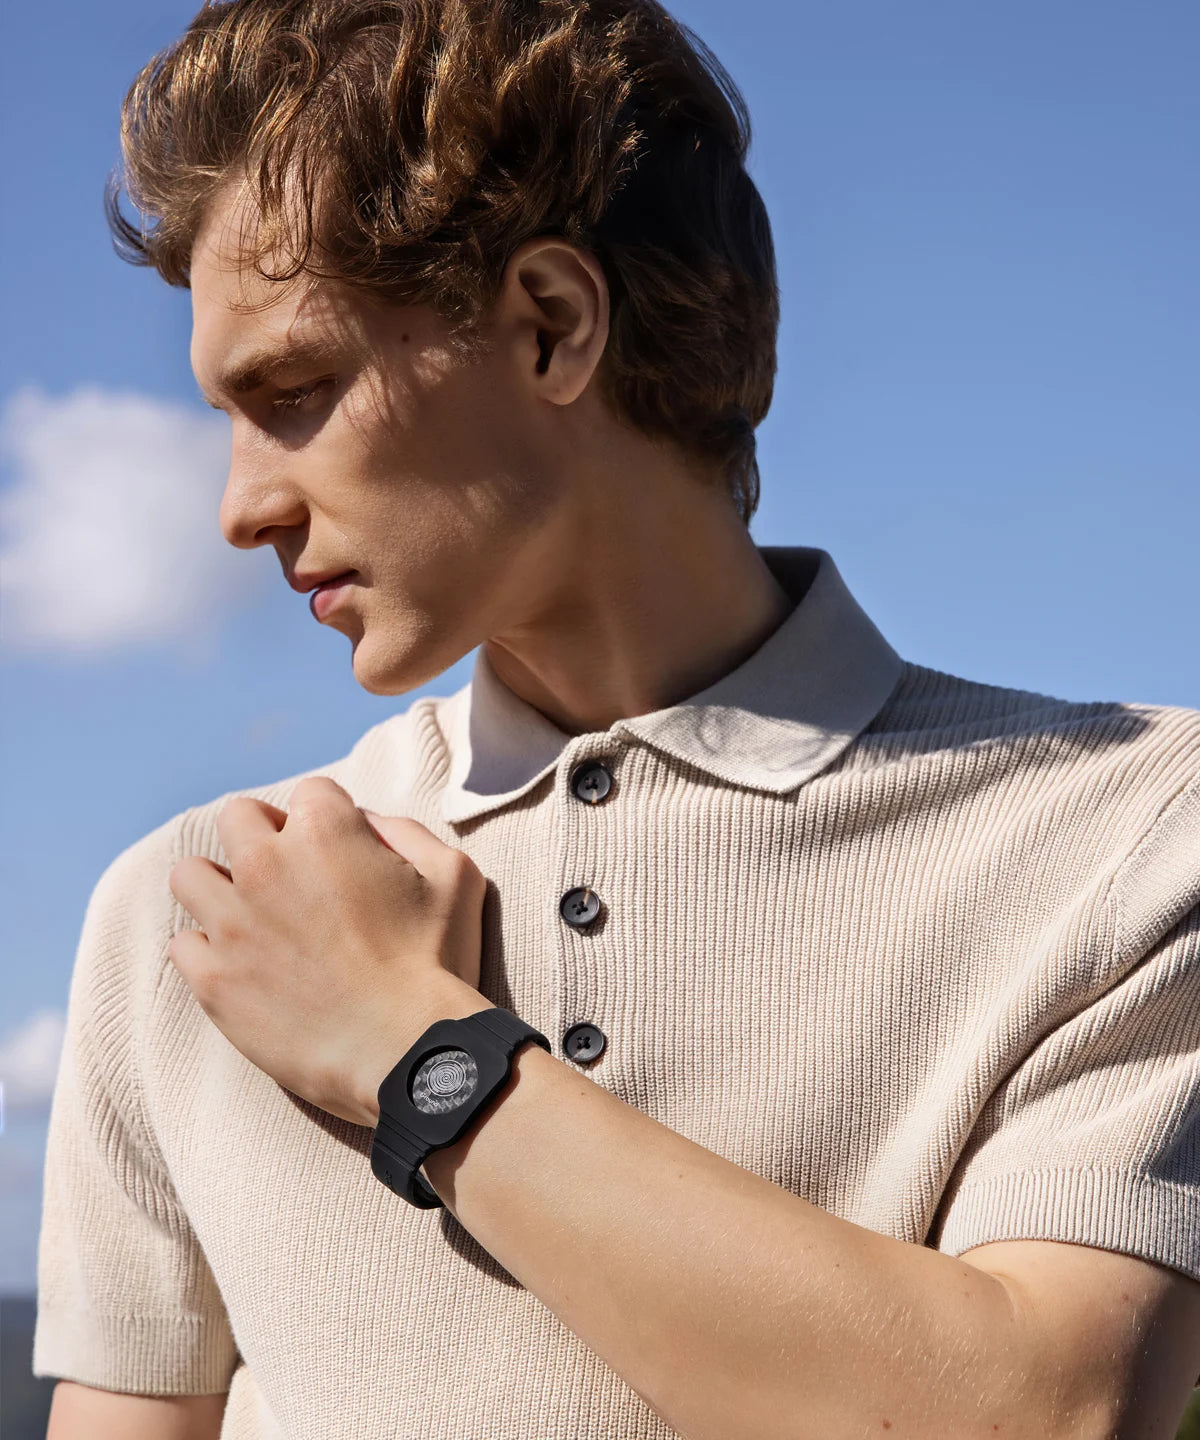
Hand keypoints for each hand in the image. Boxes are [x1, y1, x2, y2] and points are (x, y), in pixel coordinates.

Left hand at [166, 775, 489, 1124]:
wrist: (407, 1052)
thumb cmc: (437, 962)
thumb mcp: (454, 875)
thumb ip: (406, 832)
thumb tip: (365, 824)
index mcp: (324, 830)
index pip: (311, 793)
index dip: (331, 819)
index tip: (343, 852)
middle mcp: (266, 864)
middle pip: (238, 818)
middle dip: (263, 836)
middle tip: (290, 874)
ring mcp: (232, 922)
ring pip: (190, 876)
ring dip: (217, 886)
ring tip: (248, 914)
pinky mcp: (214, 978)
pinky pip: (183, 944)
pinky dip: (208, 950)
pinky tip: (242, 965)